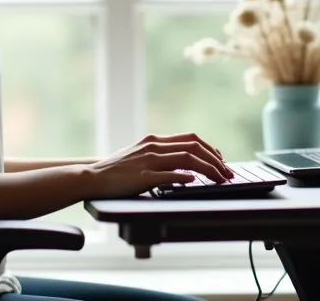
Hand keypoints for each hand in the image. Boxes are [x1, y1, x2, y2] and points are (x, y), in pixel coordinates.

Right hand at [83, 132, 233, 198]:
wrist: (92, 177)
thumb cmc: (116, 170)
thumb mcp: (140, 155)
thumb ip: (160, 155)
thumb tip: (185, 163)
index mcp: (155, 140)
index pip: (191, 138)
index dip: (210, 149)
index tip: (221, 160)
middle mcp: (154, 147)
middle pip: (194, 147)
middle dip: (215, 160)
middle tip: (227, 173)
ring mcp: (148, 161)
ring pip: (186, 159)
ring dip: (207, 169)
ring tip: (219, 179)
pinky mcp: (142, 177)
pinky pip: (167, 175)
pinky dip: (184, 177)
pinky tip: (194, 181)